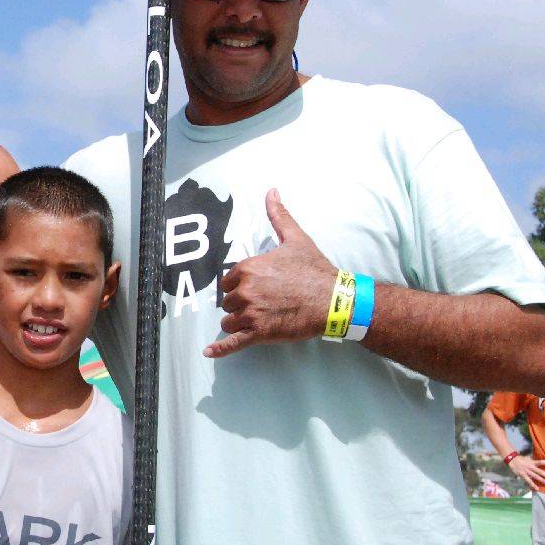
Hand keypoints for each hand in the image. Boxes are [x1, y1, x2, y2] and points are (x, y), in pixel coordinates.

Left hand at [205, 189, 337, 358]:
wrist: (335, 300)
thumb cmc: (315, 270)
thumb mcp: (295, 239)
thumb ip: (279, 216)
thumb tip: (272, 192)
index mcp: (249, 268)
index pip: (229, 281)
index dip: (241, 286)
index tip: (259, 288)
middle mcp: (246, 290)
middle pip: (229, 302)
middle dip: (242, 304)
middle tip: (266, 304)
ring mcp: (251, 313)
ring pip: (230, 321)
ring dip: (240, 323)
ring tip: (260, 320)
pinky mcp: (259, 333)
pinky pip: (233, 343)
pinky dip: (220, 349)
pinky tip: (209, 352)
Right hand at [509, 455, 544, 489]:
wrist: (512, 460)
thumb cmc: (521, 459)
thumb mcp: (528, 458)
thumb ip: (534, 461)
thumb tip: (541, 461)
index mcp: (532, 462)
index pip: (540, 462)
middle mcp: (531, 467)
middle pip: (540, 471)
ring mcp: (527, 471)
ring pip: (535, 476)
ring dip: (542, 480)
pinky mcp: (523, 475)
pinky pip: (529, 480)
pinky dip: (533, 485)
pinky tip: (537, 488)